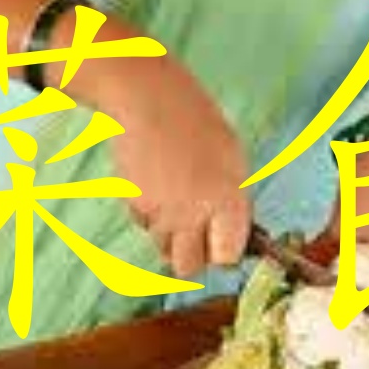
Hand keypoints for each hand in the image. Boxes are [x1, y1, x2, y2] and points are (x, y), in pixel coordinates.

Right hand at [89, 50, 253, 281]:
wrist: (148, 100)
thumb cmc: (198, 120)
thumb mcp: (233, 158)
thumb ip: (234, 199)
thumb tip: (233, 230)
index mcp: (228, 201)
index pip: (227, 257)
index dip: (225, 251)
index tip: (223, 240)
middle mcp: (195, 215)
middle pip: (189, 268)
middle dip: (194, 256)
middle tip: (197, 234)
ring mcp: (161, 213)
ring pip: (163, 247)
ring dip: (170, 234)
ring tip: (174, 200)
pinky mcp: (134, 205)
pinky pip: (144, 224)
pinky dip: (149, 214)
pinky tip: (155, 184)